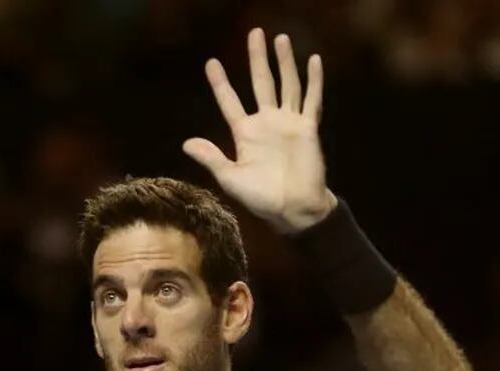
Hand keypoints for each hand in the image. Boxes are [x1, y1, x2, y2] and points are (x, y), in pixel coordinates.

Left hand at [183, 29, 337, 233]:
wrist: (293, 209)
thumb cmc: (261, 198)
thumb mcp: (230, 177)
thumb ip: (211, 158)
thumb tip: (185, 143)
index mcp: (245, 133)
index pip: (230, 101)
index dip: (221, 83)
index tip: (212, 62)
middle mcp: (266, 123)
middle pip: (261, 82)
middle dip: (257, 58)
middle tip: (254, 33)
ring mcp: (288, 123)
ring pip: (286, 84)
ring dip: (284, 62)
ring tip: (281, 38)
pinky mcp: (307, 128)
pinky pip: (311, 100)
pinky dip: (314, 81)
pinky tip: (313, 60)